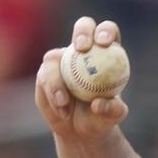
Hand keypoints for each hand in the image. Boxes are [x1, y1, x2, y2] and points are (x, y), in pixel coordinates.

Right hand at [34, 16, 129, 141]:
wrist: (79, 129)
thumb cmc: (101, 118)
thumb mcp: (112, 116)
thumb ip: (111, 109)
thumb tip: (98, 103)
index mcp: (107, 54)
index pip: (109, 33)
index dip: (106, 31)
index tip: (104, 42)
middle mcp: (85, 51)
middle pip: (83, 27)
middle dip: (83, 32)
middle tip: (82, 48)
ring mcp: (63, 59)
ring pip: (55, 56)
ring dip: (58, 81)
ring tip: (64, 104)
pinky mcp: (45, 72)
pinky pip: (44, 76)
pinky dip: (52, 93)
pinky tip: (61, 108)